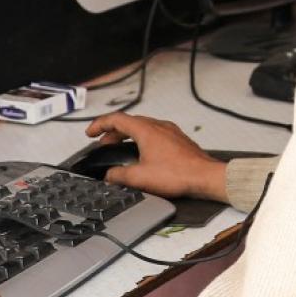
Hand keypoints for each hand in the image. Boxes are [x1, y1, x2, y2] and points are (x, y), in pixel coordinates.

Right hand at [88, 114, 227, 202]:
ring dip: (127, 135)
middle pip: (129, 122)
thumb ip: (119, 175)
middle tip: (102, 142)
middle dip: (112, 132)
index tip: (90, 132)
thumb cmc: (178, 174)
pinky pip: (154, 134)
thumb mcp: (140, 177)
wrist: (205, 177)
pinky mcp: (178, 141)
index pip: (117, 119)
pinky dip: (141, 139)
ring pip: (143, 127)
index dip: (100, 124)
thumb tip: (109, 176)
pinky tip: (142, 153)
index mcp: (146, 130)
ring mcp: (170, 132)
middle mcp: (158, 126)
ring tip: (119, 148)